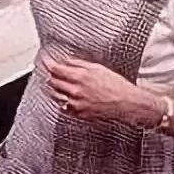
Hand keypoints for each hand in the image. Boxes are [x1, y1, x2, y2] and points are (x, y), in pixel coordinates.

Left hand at [41, 52, 160, 124]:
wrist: (128, 104)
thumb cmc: (117, 86)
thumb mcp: (98, 68)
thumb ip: (78, 64)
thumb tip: (65, 61)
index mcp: (80, 77)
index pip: (55, 69)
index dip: (47, 63)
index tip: (44, 60)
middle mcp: (76, 91)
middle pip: (53, 82)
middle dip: (51, 75)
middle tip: (51, 71)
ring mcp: (76, 104)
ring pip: (55, 95)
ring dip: (54, 88)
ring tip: (56, 83)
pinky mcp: (79, 114)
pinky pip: (64, 107)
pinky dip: (62, 101)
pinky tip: (66, 97)